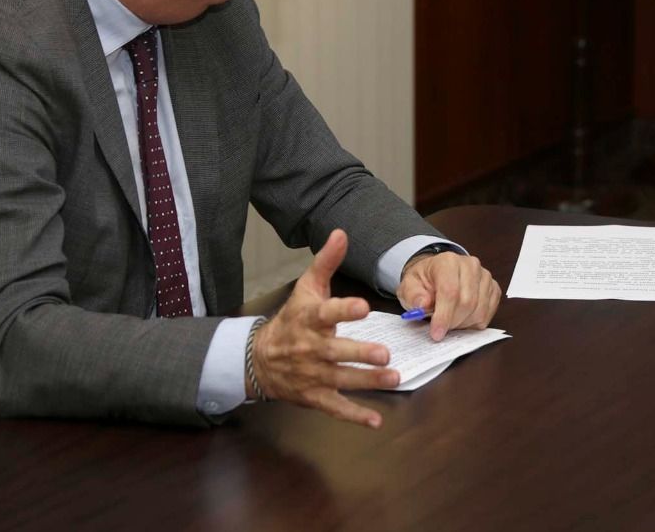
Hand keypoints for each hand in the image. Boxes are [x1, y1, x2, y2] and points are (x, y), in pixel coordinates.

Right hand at [250, 229, 396, 427]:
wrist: (261, 358)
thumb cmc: (292, 319)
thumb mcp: (307, 288)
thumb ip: (326, 262)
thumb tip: (341, 232)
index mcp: (310, 320)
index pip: (326, 313)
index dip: (344, 310)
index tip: (362, 307)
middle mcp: (311, 349)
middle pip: (335, 352)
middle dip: (359, 354)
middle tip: (384, 353)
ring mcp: (313, 375)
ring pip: (342, 380)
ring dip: (368, 382)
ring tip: (394, 379)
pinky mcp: (316, 396)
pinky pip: (336, 407)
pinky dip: (355, 416)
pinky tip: (376, 421)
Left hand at [396, 250, 501, 341]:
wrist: (437, 274)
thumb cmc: (424, 282)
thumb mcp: (409, 288)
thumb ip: (414, 296)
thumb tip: (423, 304)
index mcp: (447, 261)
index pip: (450, 291)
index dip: (444, 316)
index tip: (436, 333)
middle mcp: (470, 265)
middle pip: (467, 302)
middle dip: (453, 322)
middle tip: (441, 329)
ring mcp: (485, 276)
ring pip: (480, 310)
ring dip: (464, 323)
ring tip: (451, 321)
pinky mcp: (493, 287)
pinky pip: (489, 312)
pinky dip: (476, 322)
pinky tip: (463, 318)